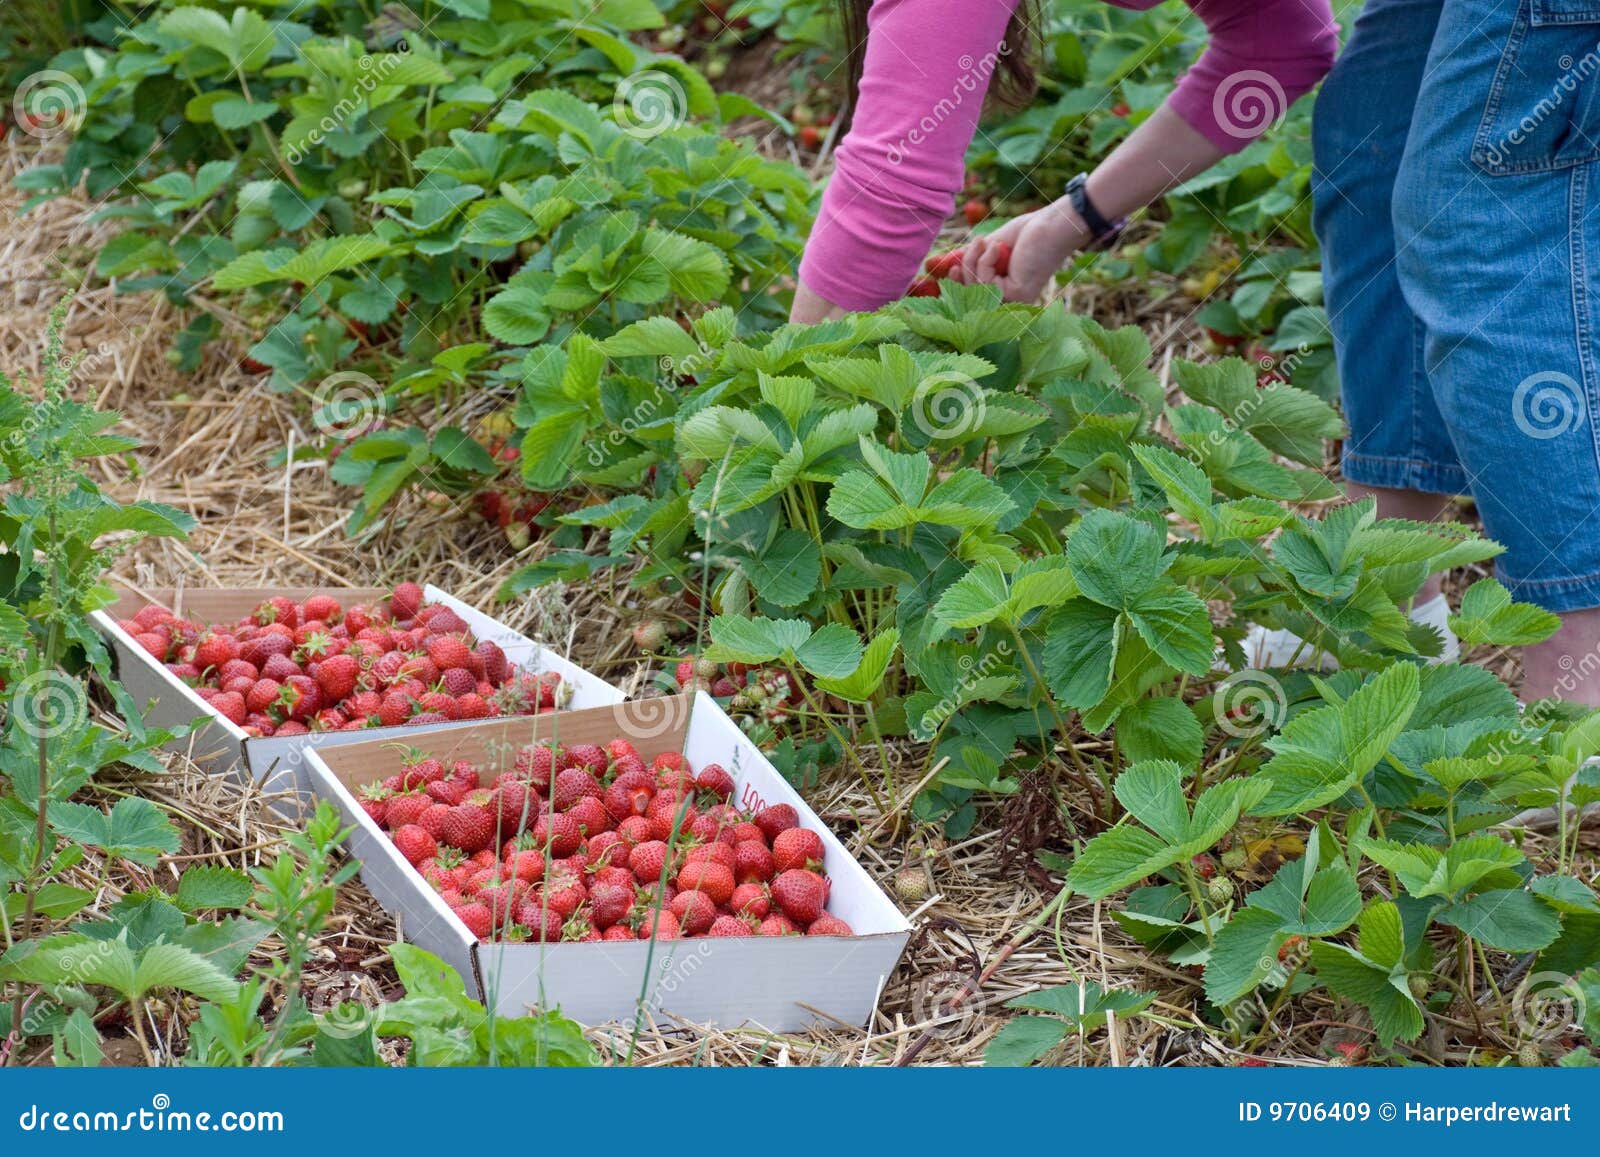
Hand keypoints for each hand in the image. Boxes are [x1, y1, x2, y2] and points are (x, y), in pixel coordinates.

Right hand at [950, 200, 1089, 302]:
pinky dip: (986, 260)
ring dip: (974, 260)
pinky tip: (998, 248)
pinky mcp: (1016, 295)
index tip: (952, 268)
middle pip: (968, 296)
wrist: (1051, 225)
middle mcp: (1008, 303)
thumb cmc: (1025, 234)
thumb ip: (969, 260)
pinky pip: (985, 283)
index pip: (971, 301)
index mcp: (1003, 294)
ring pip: (974, 290)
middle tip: (976, 244)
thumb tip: (937, 267)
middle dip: (966, 268)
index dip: (957, 287)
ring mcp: (1014, 302)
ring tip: (986, 241)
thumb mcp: (989, 248)